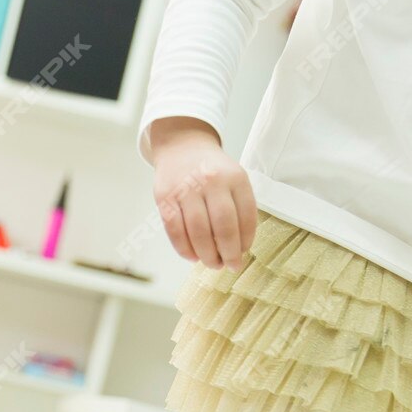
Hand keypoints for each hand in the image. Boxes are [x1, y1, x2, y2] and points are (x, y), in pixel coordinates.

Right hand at [150, 116, 255, 271]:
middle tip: (230, 265)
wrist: (182, 146)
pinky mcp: (165, 198)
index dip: (246, 240)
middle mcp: (211, 181)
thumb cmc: (211, 170)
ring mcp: (186, 189)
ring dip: (207, 254)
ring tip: (212, 263)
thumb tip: (238, 247)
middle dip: (228, 252)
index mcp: (235, 177)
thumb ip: (239, 206)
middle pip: (223, 226)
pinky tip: (192, 256)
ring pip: (198, 231)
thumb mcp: (234, 178)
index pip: (246, 215)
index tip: (244, 253)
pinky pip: (175, 230)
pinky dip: (184, 248)